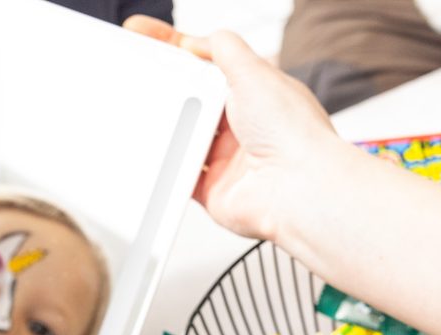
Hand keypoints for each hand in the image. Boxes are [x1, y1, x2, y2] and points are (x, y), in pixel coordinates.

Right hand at [123, 16, 343, 241]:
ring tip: (155, 116)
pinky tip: (159, 154)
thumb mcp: (254, 71)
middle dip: (171, 93)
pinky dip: (169, 168)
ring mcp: (227, 159)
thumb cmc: (291, 133)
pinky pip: (182, 176)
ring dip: (171, 131)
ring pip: (185, 139)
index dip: (180, 54)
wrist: (295, 188)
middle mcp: (242, 127)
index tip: (148, 41)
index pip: (210, 66)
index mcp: (254, 94)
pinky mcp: (213, 188)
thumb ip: (226, 49)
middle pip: (195, 102)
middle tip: (146, 80)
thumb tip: (203, 39)